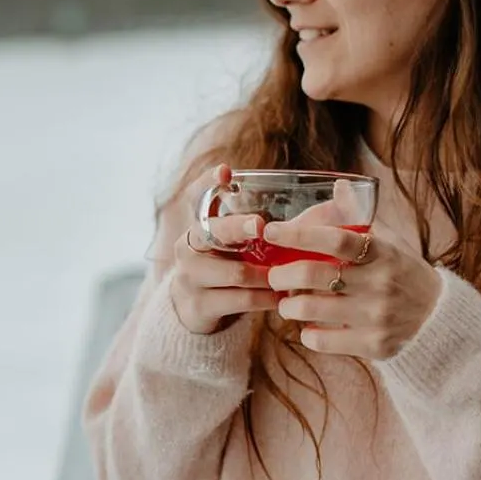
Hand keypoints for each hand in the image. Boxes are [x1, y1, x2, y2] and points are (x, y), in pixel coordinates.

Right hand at [169, 165, 279, 334]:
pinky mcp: (198, 307)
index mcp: (196, 226)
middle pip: (214, 234)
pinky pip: (242, 301)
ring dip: (269, 273)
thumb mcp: (224, 239)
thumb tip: (256, 180)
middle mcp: (187, 249)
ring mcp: (189, 279)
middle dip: (239, 228)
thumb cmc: (220, 263)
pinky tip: (282, 296)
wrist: (192, 306)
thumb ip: (240, 216)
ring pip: (237, 273)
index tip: (226, 172)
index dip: (207, 182)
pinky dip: (266, 298)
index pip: (194, 196)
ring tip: (293, 273)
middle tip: (262, 225)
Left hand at [260, 215, 442, 358]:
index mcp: (381, 252)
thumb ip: (361, 217)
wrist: (438, 318)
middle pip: (313, 274)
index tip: (271, 231)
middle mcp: (379, 283)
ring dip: (288, 306)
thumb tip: (339, 186)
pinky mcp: (374, 345)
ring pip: (311, 310)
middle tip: (273, 276)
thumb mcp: (390, 241)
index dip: (299, 234)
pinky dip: (308, 334)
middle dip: (281, 274)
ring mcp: (376, 316)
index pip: (335, 238)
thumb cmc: (403, 272)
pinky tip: (309, 326)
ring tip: (288, 302)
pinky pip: (323, 341)